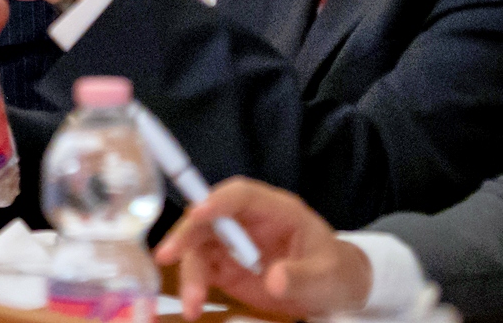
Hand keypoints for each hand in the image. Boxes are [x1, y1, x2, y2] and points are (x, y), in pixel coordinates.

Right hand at [154, 177, 370, 316]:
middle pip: (210, 218)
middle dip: (187, 235)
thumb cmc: (334, 271)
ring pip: (199, 246)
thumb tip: (274, 279)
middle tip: (168, 255)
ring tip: (191, 304)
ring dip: (189, 271)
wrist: (333, 290)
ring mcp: (235, 244)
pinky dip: (193, 287)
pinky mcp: (226, 268)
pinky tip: (192, 307)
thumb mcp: (326, 275)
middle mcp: (249, 222)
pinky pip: (202, 271)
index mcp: (276, 210)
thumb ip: (302, 276)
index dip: (218, 200)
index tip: (198, 213)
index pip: (242, 195)